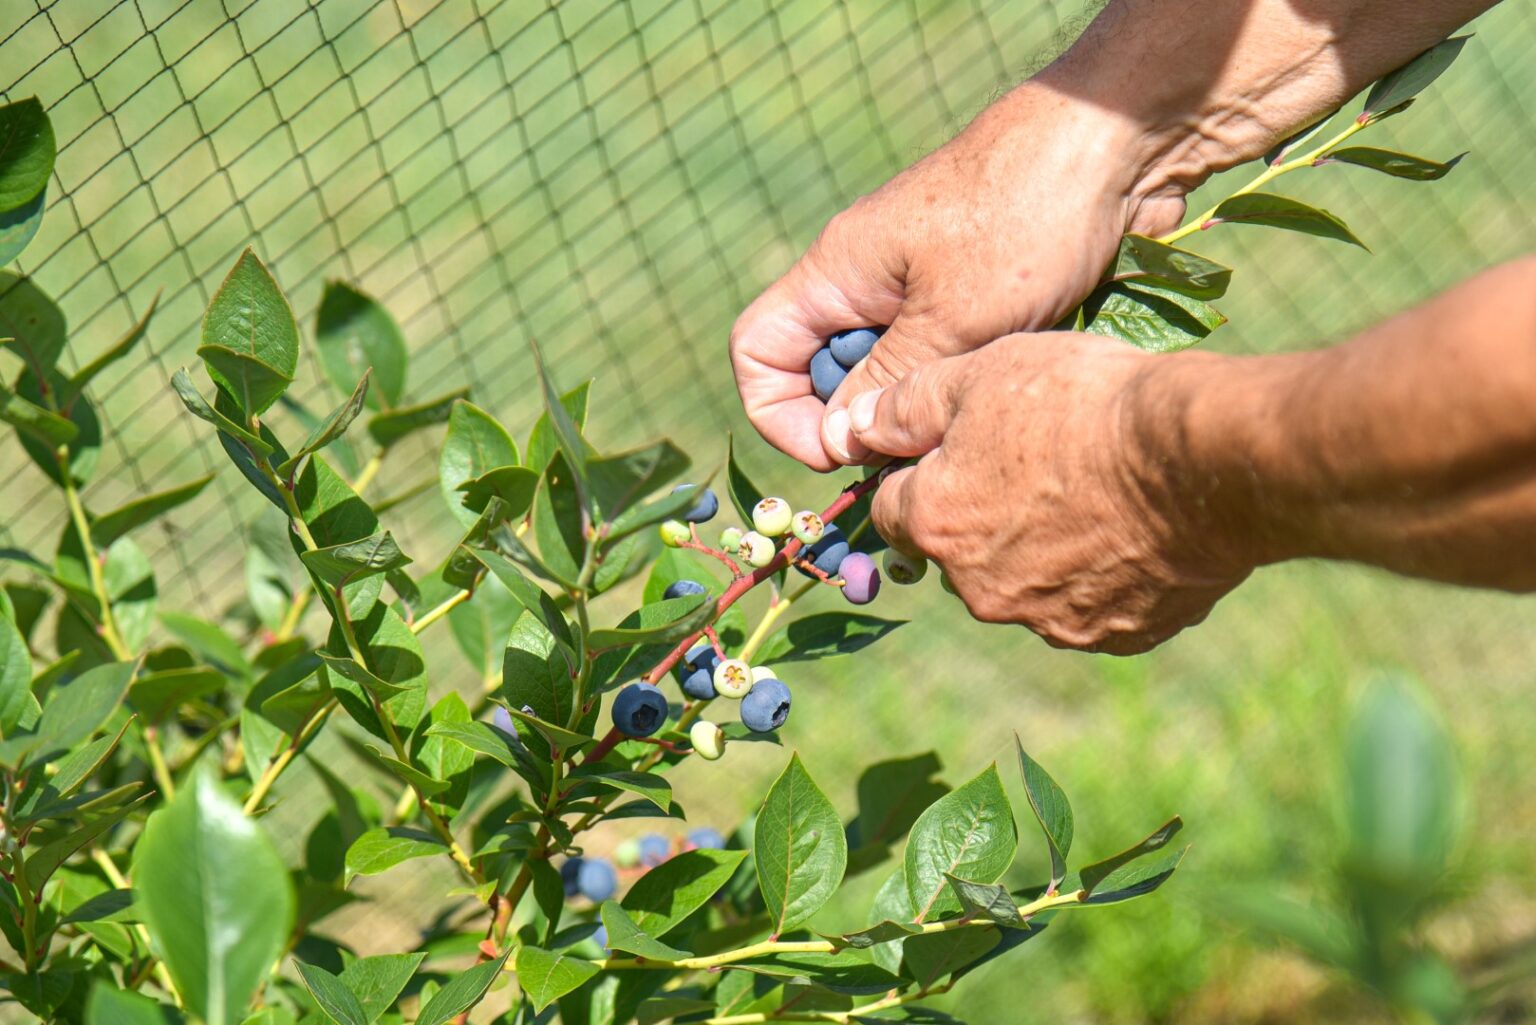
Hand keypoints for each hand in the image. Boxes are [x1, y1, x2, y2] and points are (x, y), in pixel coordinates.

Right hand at [729, 83, 1186, 471]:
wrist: (1116, 147)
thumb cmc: (1027, 216)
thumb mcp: (952, 319)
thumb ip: (885, 384)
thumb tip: (836, 442)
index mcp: (837, 272)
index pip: (758, 352)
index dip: (779, 415)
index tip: (838, 451)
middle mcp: (866, 279)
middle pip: (820, 371)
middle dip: (855, 418)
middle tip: (913, 446)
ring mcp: (917, 285)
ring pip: (884, 369)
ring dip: (912, 404)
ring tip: (964, 413)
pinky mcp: (968, 292)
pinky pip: (935, 355)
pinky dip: (953, 382)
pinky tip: (996, 389)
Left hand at [847, 333, 1251, 653]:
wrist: (1202, 460)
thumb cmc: (1083, 404)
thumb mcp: (980, 374)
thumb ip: (904, 406)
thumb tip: (851, 428)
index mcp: (933, 524)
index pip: (892, 506)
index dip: (919, 469)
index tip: (958, 444)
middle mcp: (978, 588)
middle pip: (958, 548)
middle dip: (981, 510)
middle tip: (1038, 458)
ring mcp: (1048, 620)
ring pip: (1024, 579)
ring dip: (1041, 546)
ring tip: (1094, 491)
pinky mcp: (1115, 634)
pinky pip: (1091, 603)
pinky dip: (1102, 573)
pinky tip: (1134, 528)